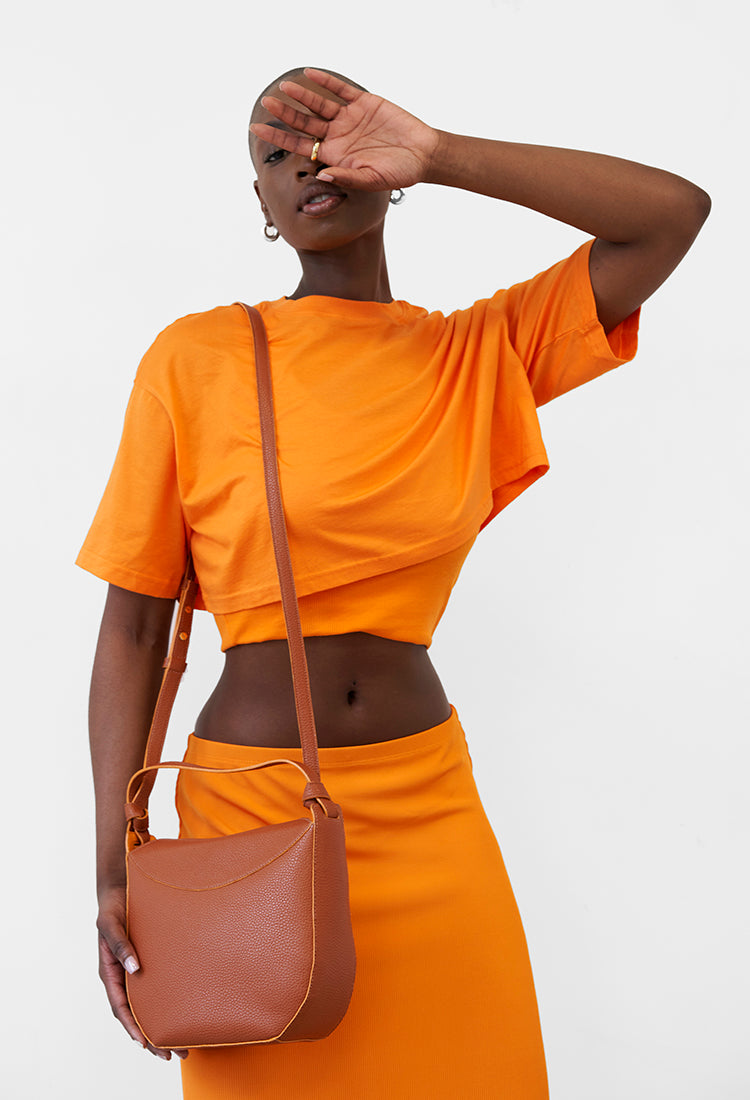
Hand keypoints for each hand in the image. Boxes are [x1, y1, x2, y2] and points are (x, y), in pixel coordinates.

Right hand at [97, 885, 187, 1061]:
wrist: (122, 889)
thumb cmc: (113, 907)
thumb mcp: (110, 924)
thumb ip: (119, 945)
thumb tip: (134, 969)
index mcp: (110, 972)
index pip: (121, 1008)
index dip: (132, 1027)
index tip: (146, 1044)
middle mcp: (124, 976)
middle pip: (137, 1014)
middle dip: (152, 1038)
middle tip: (173, 1054)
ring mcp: (136, 971)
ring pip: (148, 1006)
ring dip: (162, 1026)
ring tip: (182, 1045)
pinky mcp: (150, 962)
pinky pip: (158, 989)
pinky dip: (167, 1005)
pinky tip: (183, 1013)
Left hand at [250, 68, 438, 191]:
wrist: (423, 154)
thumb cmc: (399, 172)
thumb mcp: (371, 180)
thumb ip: (346, 178)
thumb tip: (322, 176)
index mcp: (335, 155)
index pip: (300, 145)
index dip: (278, 137)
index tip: (257, 130)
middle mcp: (338, 135)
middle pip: (305, 122)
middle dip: (285, 114)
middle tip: (266, 103)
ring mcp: (349, 118)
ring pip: (319, 104)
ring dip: (302, 96)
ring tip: (285, 87)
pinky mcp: (364, 103)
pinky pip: (341, 90)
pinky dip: (327, 82)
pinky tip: (311, 73)